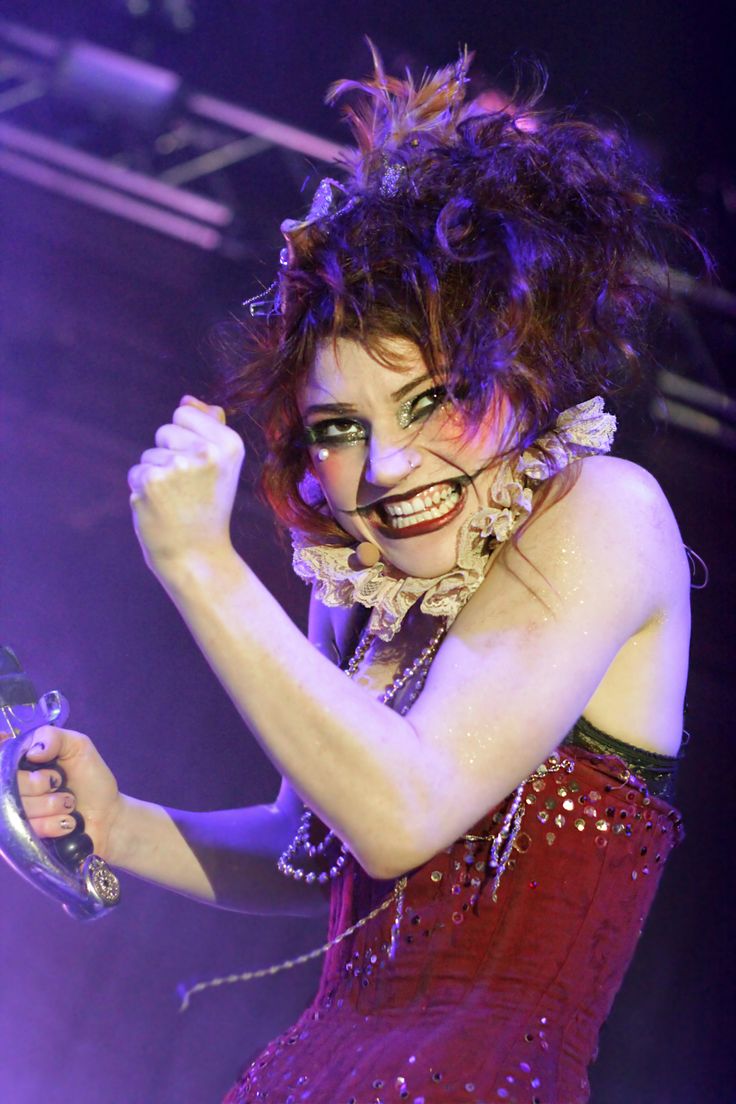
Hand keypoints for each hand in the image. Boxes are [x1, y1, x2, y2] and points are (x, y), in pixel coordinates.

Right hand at [19, 725, 121, 863]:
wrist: (108, 815)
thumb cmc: (91, 778)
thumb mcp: (77, 747)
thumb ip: (53, 737)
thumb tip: (32, 752)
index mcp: (20, 763)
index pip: (4, 760)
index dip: (19, 766)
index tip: (46, 769)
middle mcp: (12, 789)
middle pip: (8, 785)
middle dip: (42, 784)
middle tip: (60, 784)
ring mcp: (16, 816)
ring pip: (17, 809)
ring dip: (52, 805)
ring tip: (69, 804)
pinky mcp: (24, 840)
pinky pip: (29, 830)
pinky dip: (53, 824)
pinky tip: (68, 822)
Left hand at [127, 396, 244, 575]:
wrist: (197, 555)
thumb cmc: (208, 508)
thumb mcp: (221, 467)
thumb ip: (209, 428)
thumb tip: (188, 398)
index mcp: (230, 444)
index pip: (185, 412)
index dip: (187, 439)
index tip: (201, 468)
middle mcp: (207, 452)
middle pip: (165, 430)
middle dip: (169, 455)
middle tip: (187, 489)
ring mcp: (178, 465)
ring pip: (149, 453)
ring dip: (156, 475)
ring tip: (175, 501)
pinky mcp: (151, 480)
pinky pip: (136, 471)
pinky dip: (142, 490)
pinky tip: (160, 508)